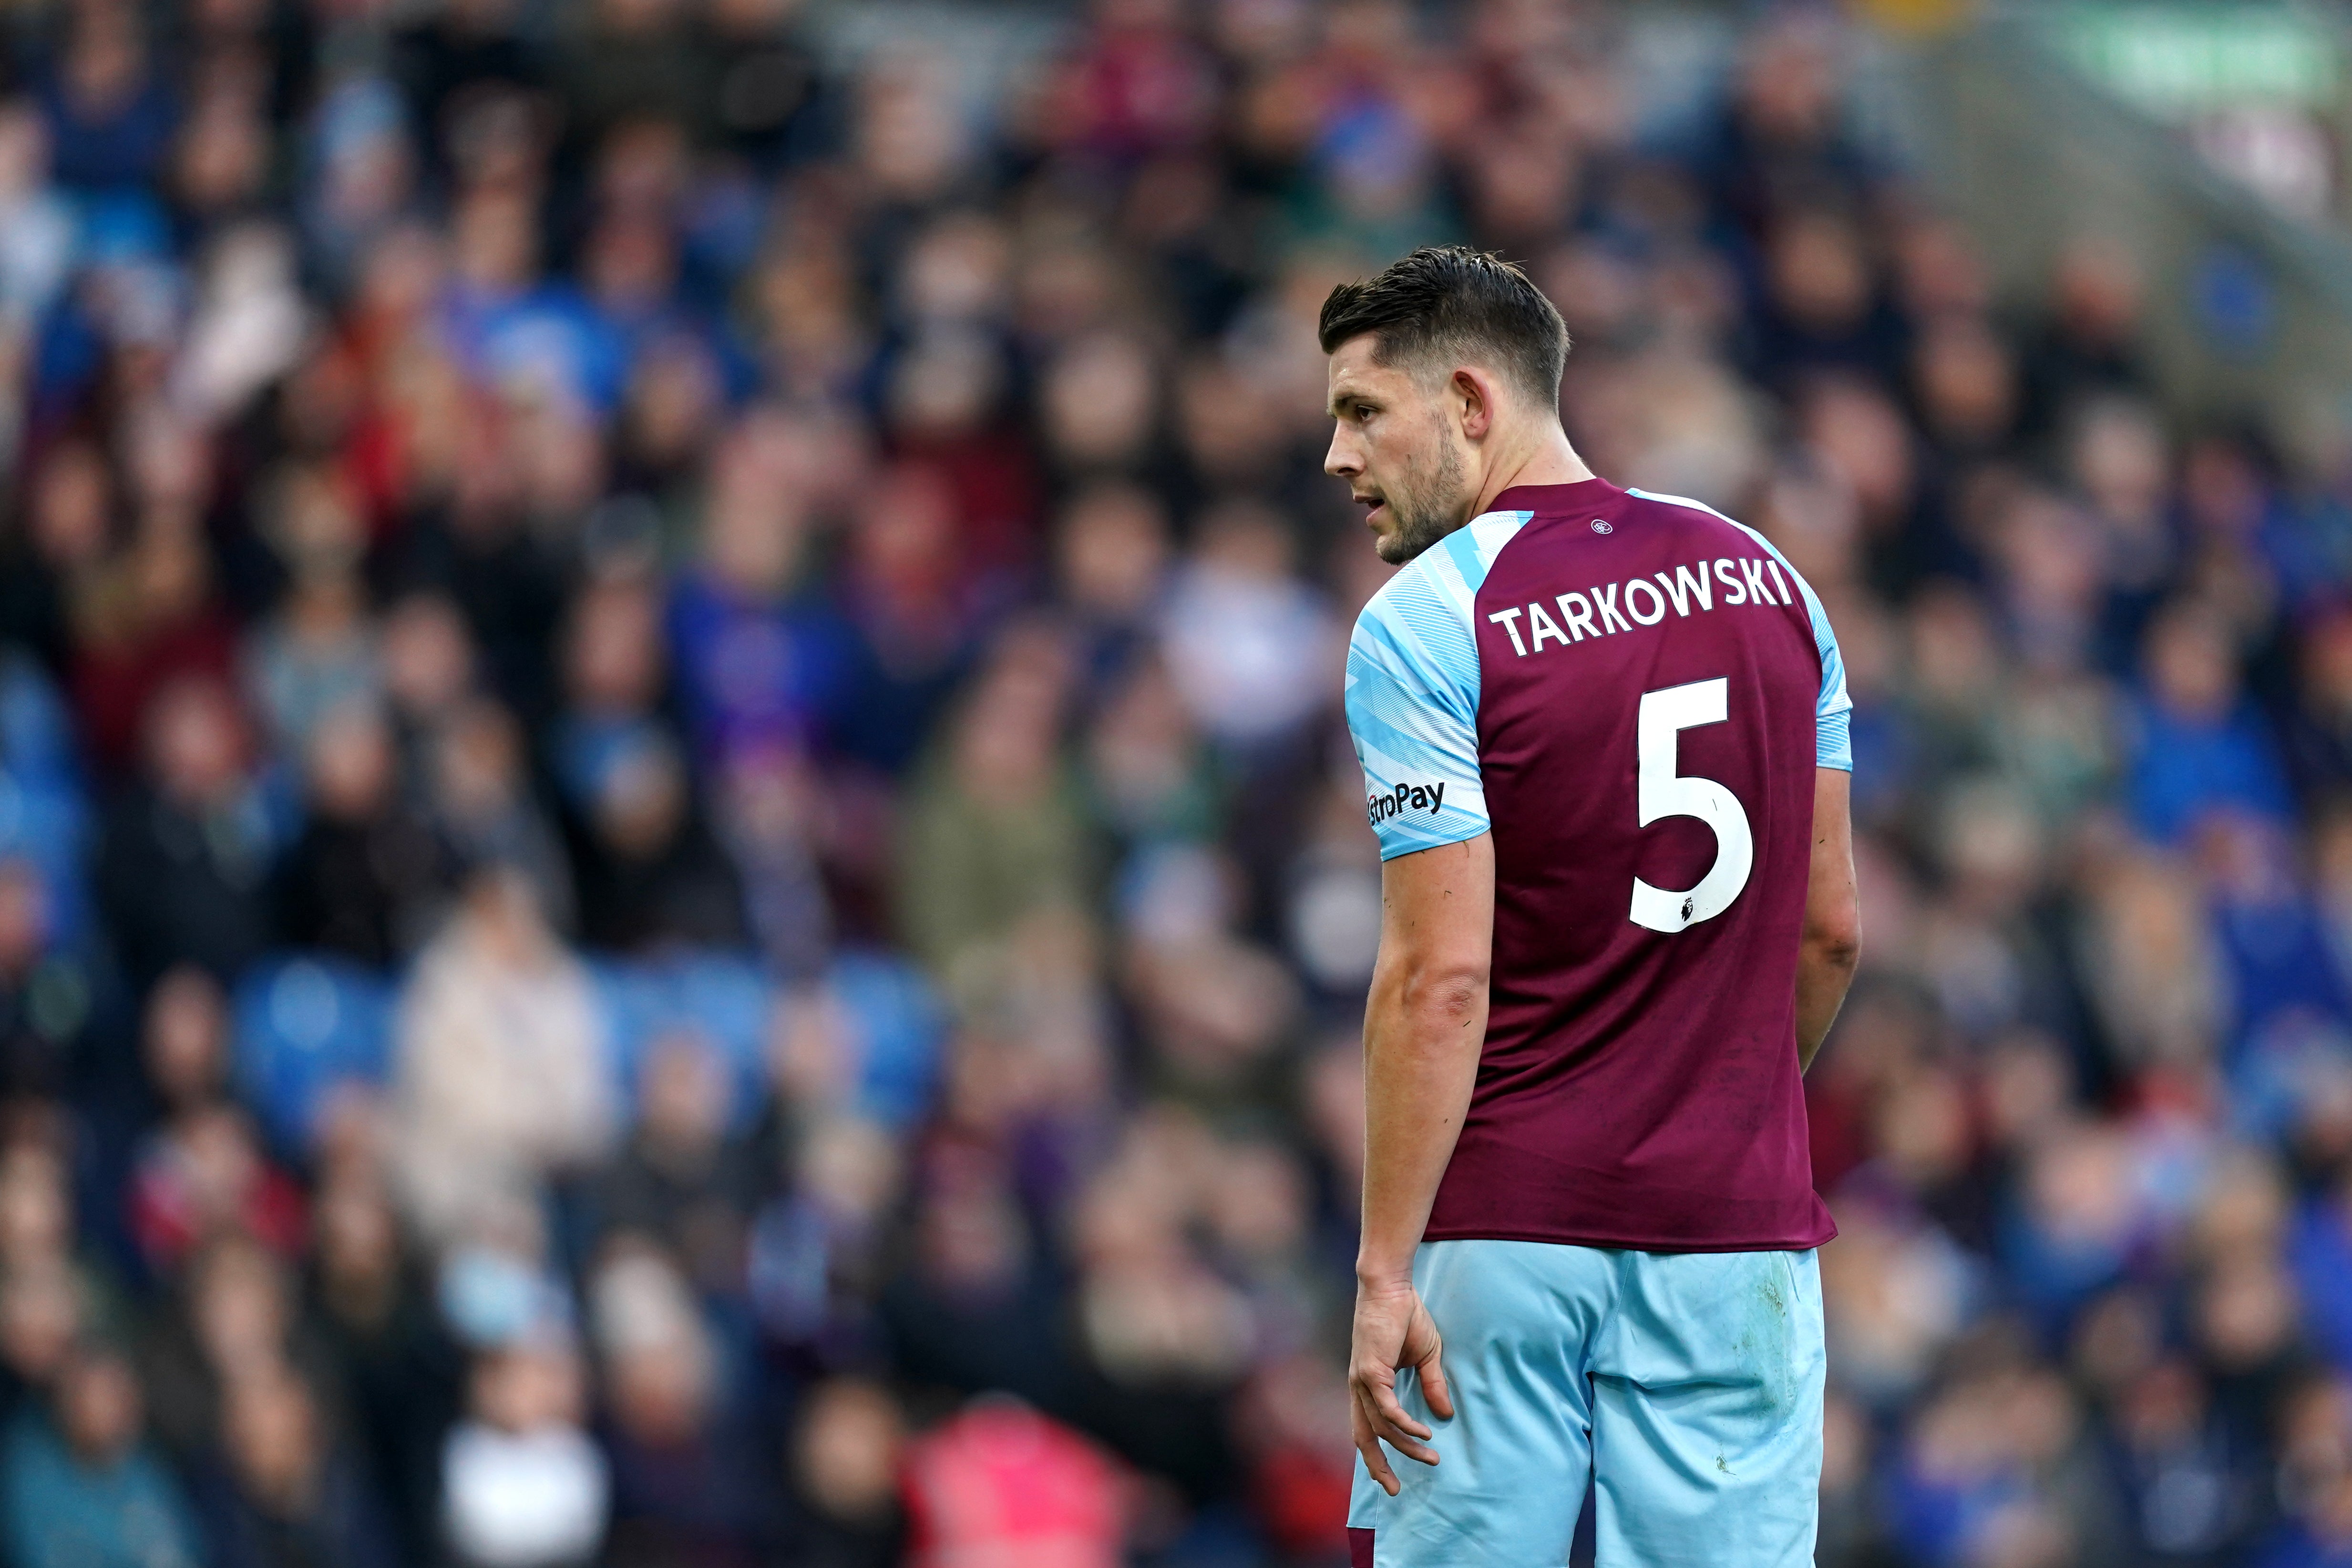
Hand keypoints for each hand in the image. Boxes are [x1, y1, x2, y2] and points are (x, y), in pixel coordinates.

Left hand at [1348, 1279, 1452, 1496]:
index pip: (1365, 1426)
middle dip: (1377, 1465)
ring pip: (1380, 1427)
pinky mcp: (1370, 1371)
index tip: (1389, 1477)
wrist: (1393, 1287)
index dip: (1375, 1453)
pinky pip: (1388, 1409)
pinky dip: (1406, 1425)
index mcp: (1368, 1384)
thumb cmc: (1406, 1317)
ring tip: (1431, 1458)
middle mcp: (1359, 1386)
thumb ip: (1432, 1385)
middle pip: (1362, 1437)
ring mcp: (1362, 1379)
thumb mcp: (1426, 1356)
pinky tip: (1424, 1434)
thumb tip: (1444, 1415)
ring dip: (1405, 1446)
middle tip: (1394, 1490)